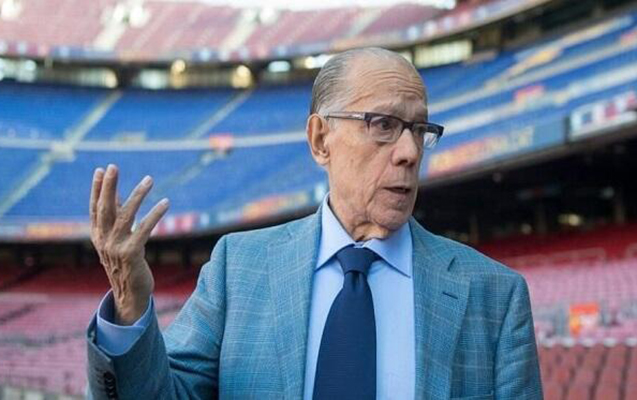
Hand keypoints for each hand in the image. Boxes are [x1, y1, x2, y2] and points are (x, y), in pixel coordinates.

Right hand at [89, 164, 168, 324]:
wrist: (130, 294)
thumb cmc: (126, 263)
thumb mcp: (117, 240)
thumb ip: (118, 218)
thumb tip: (119, 194)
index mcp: (98, 236)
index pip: (95, 208)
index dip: (97, 189)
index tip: (101, 170)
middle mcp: (104, 240)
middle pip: (105, 208)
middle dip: (108, 186)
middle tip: (113, 166)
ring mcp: (116, 247)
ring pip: (126, 216)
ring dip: (138, 195)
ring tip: (149, 179)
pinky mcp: (132, 253)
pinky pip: (145, 229)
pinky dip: (155, 214)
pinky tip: (165, 202)